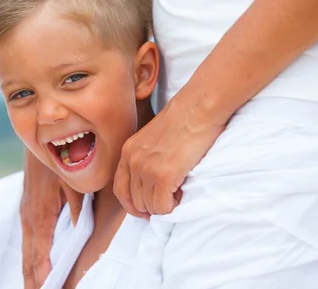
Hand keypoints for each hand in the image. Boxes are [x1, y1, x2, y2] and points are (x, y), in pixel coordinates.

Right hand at [20, 149, 82, 287]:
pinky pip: (27, 239)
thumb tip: (79, 233)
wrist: (37, 137)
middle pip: (28, 259)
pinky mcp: (27, 207)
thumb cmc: (58, 158)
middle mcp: (29, 217)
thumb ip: (77, 208)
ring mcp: (25, 212)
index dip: (43, 277)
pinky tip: (34, 266)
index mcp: (40, 214)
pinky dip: (30, 256)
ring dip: (30, 272)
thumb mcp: (72, 181)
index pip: (39, 256)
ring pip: (26, 250)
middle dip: (33, 281)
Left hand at [114, 91, 226, 217]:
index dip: (132, 205)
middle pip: (135, 201)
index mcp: (128, 151)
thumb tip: (149, 183)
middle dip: (151, 206)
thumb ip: (145, 158)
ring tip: (176, 192)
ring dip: (163, 206)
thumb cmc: (183, 120)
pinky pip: (163, 206)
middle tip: (167, 199)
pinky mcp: (164, 175)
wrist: (198, 109)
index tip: (145, 209)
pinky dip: (172, 206)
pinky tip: (180, 193)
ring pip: (149, 206)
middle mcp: (133, 161)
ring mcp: (147, 169)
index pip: (120, 190)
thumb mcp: (152, 138)